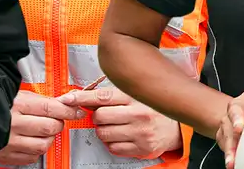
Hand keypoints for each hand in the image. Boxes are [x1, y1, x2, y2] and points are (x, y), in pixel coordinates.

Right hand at [0, 90, 83, 165]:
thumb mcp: (17, 94)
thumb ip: (40, 99)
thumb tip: (63, 101)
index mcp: (18, 105)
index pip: (52, 109)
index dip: (68, 111)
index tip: (75, 111)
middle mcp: (15, 124)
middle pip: (50, 127)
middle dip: (58, 124)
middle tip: (56, 120)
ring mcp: (11, 141)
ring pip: (44, 145)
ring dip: (48, 138)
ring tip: (43, 132)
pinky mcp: (8, 155)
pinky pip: (32, 157)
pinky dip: (36, 150)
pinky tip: (33, 141)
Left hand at [58, 88, 180, 158]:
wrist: (175, 126)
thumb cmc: (150, 107)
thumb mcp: (133, 94)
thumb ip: (110, 95)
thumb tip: (83, 97)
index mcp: (134, 97)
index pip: (101, 96)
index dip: (81, 97)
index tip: (68, 98)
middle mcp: (138, 114)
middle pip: (99, 117)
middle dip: (96, 117)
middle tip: (104, 116)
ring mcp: (140, 133)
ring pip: (103, 134)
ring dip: (103, 131)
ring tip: (114, 126)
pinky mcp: (142, 148)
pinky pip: (113, 148)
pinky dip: (111, 143)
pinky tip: (120, 136)